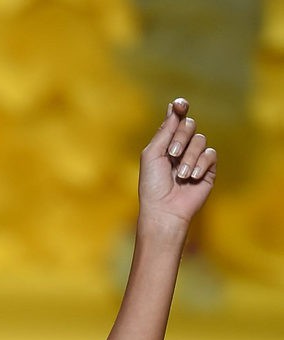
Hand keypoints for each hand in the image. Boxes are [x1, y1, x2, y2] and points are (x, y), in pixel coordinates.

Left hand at [138, 98, 216, 230]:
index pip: (177, 119)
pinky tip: (192, 178)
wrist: (165, 210)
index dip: (180, 108)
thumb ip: (164, 131)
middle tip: (172, 155)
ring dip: (188, 157)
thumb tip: (174, 107)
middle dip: (180, 137)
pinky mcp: (208, 169)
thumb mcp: (152, 154)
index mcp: (166, 143)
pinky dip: (200, 165)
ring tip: (181, 175)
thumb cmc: (153, 186)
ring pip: (200, 140)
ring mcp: (195, 158)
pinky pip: (210, 154)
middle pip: (189, 125)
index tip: (181, 105)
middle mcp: (182, 147)